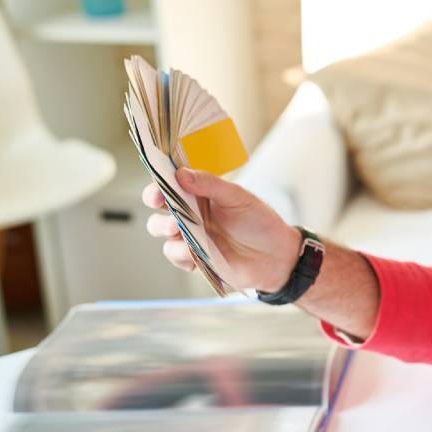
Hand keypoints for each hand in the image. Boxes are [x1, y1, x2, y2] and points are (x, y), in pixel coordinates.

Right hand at [142, 169, 300, 292]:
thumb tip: (181, 174)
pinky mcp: (194, 258)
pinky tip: (193, 252)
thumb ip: (210, 185)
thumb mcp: (238, 198)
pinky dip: (180, 252)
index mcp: (200, 194)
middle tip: (162, 204)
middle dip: (155, 204)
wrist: (276, 256)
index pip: (171, 184)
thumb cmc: (260, 222)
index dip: (159, 184)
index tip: (158, 188)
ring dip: (164, 228)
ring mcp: (191, 236)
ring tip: (178, 228)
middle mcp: (191, 213)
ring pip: (161, 230)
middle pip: (159, 207)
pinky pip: (175, 254)